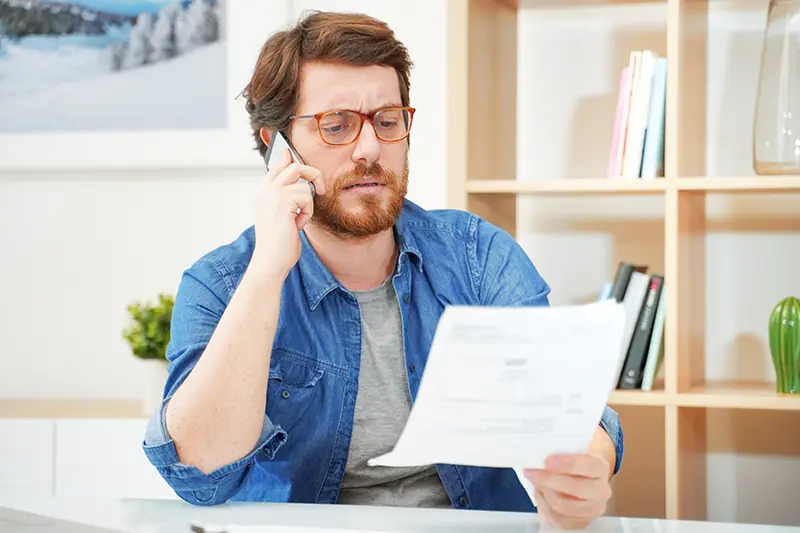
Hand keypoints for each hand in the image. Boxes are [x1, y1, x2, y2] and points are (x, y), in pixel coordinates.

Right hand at [251, 148, 324, 278]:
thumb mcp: (283, 219)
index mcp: (263, 196)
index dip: (285, 158)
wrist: (271, 261)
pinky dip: (307, 213)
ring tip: (298, 220)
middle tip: (320, 188)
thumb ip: (287, 201)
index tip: (288, 151)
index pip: (275, 168)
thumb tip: (301, 188)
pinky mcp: (282, 200)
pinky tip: (297, 225)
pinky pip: (306, 197)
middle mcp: (265, 192)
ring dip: (308, 204)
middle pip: (293, 167)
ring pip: (303, 184)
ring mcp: (272, 194)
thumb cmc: (279, 245)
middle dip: (311, 174)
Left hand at [524, 452, 611, 529]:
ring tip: (536, 482)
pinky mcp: (581, 522)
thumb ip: (559, 454)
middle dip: (548, 479)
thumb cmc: (573, 467)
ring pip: (562, 504)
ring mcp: (592, 509)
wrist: (581, 483)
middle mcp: (601, 490)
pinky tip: (541, 493)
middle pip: (575, 488)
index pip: (588, 465)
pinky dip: (543, 504)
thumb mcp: (570, 455)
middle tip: (531, 472)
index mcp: (600, 468)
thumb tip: (538, 457)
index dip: (568, 464)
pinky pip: (556, 517)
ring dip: (544, 492)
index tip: (548, 461)